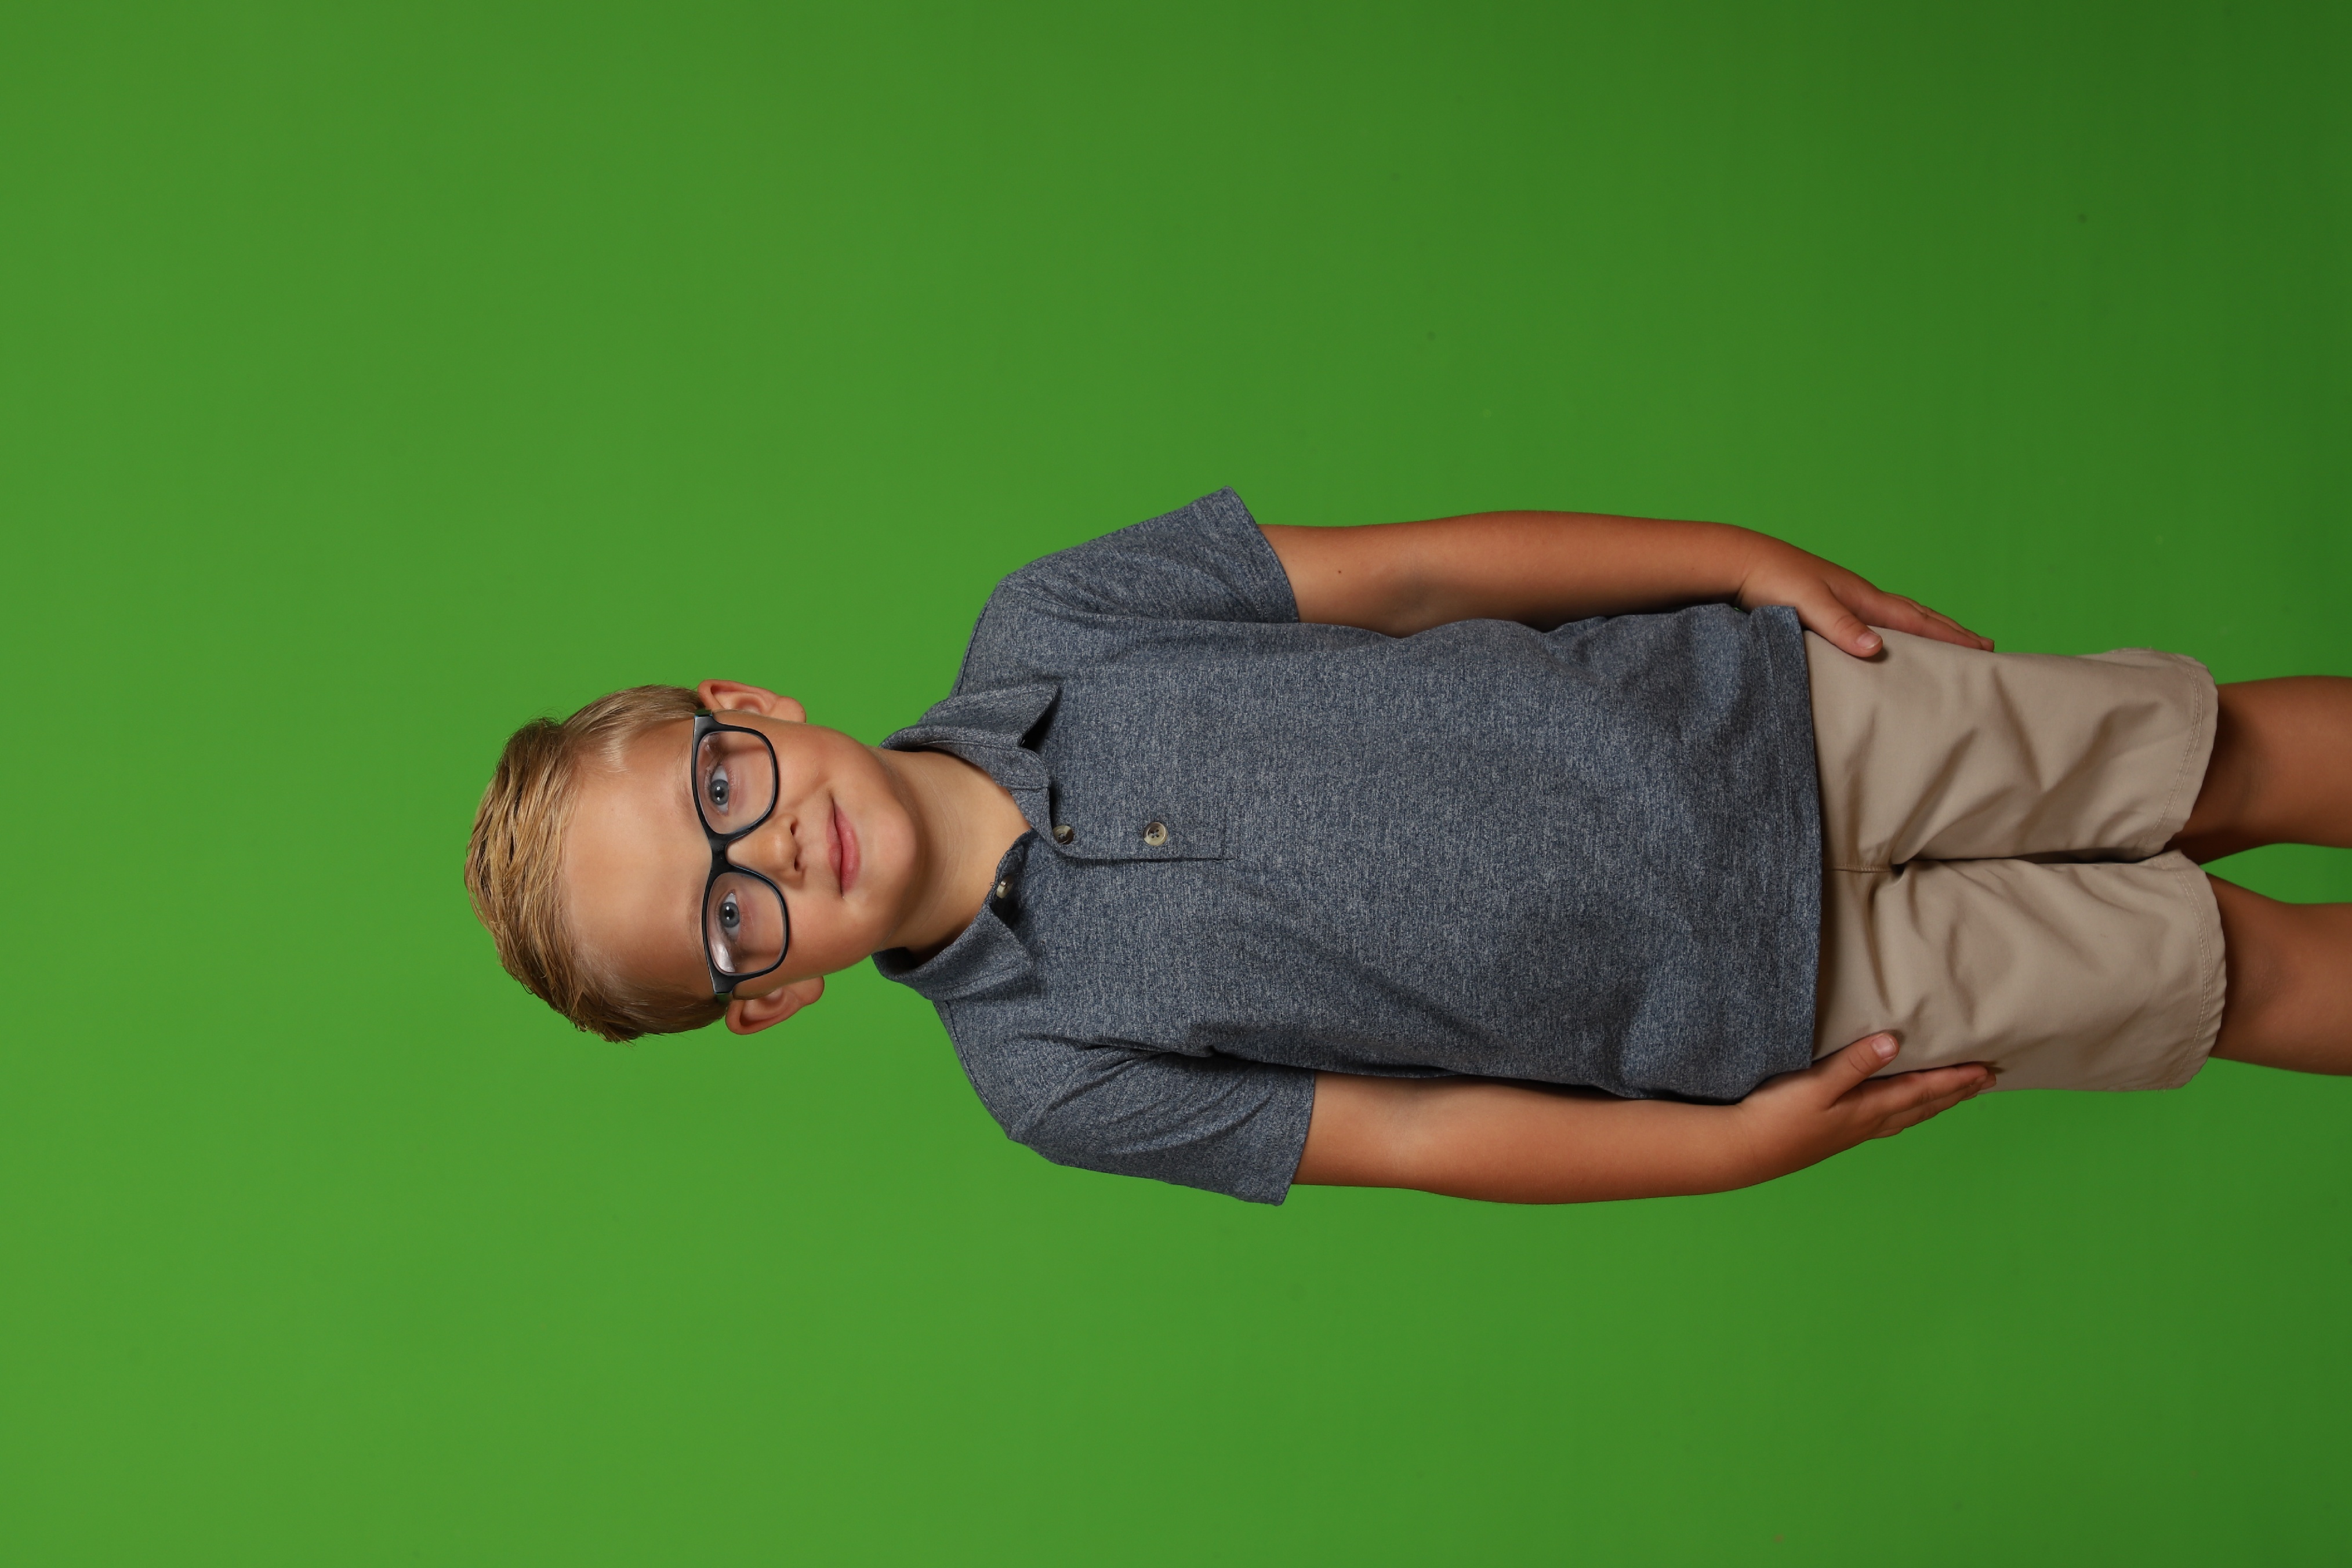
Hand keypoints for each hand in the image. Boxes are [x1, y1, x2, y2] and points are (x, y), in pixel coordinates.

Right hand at [1732, 1034, 1993, 1181]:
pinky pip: (1889, 1120)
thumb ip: (1853, 1064)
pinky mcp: (1838, 1134)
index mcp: (1868, 1109)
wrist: (1745, 1150)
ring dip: (1936, 1103)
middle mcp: (1868, 1122)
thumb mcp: (1814, 1085)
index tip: (1986, 1070)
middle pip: (1923, 1105)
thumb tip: (1893, 1042)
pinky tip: (1901, 1111)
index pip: (1922, 1091)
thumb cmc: (1777, 1117)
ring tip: (1956, 1094)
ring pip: (1909, 1115)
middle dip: (1956, 1092)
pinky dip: (1909, 1111)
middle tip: (1987, 1080)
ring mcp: (1854, 1131)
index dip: (1955, 1080)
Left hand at [1734, 539, 1991, 657]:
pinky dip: (1894, 628)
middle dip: (1951, 631)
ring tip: (1947, 639)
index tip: (1983, 649)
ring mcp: (1844, 597)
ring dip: (1927, 627)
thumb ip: (1839, 626)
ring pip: (1898, 614)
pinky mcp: (1827, 602)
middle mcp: (1859, 595)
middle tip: (1985, 645)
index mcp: (1861, 597)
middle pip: (1917, 614)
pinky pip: (1874, 618)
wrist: (1740, 560)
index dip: (1950, 637)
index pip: (1917, 620)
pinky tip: (1888, 637)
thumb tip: (1875, 648)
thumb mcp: (1806, 604)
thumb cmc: (1771, 580)